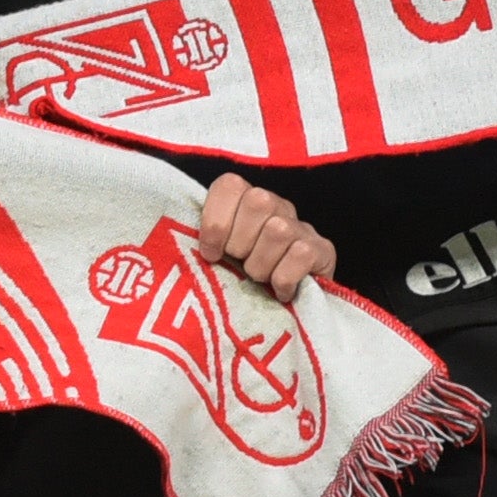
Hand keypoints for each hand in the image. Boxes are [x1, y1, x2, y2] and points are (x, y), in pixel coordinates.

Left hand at [197, 173, 334, 304]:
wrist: (284, 311)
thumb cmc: (240, 279)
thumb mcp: (217, 257)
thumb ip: (200, 241)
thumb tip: (174, 241)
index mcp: (245, 200)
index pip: (230, 185)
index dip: (216, 220)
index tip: (210, 253)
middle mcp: (277, 206)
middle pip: (258, 202)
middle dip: (240, 243)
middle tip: (239, 265)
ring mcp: (301, 227)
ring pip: (279, 229)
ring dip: (261, 265)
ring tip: (259, 280)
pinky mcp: (323, 250)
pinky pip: (301, 254)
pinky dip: (284, 279)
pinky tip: (280, 291)